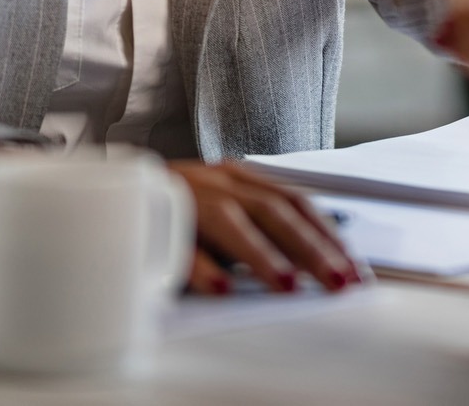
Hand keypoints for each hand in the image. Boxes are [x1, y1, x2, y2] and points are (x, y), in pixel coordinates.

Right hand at [172, 160, 359, 294]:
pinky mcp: (154, 220)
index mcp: (241, 180)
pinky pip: (180, 245)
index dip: (327, 234)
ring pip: (231, 222)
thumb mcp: (229, 211)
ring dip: (263, 256)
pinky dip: (203, 268)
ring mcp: (187, 198)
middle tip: (337, 281)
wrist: (116, 192)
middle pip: (273, 211)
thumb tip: (318, 258)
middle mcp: (218, 183)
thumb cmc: (181, 209)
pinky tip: (223, 289)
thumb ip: (265, 227)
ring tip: (289, 285)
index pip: (294, 202)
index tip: (352, 268)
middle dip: (310, 248)